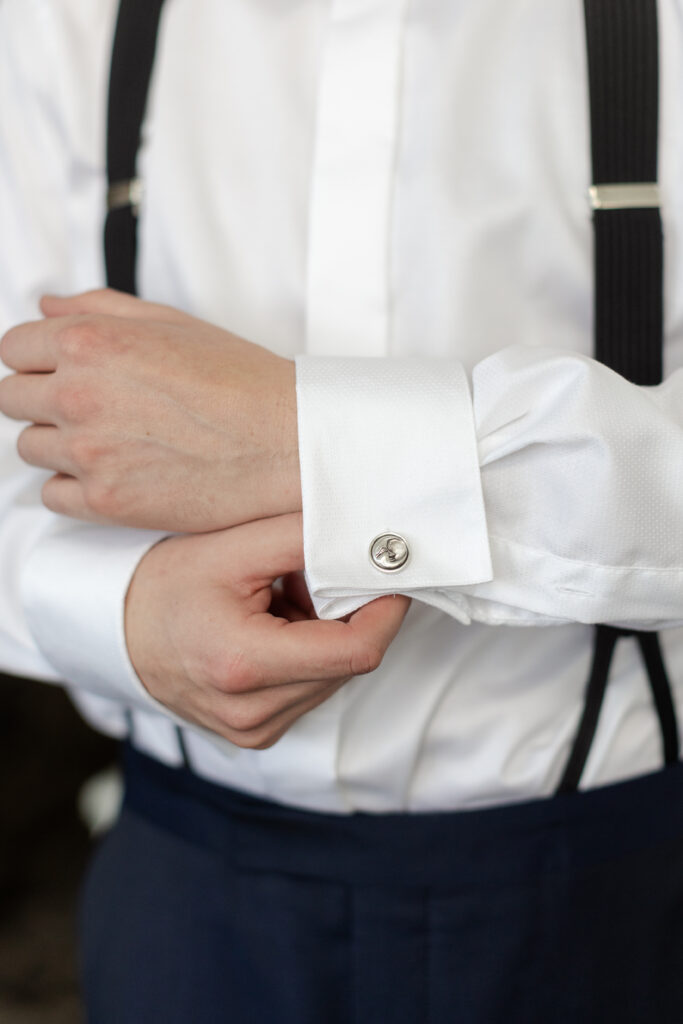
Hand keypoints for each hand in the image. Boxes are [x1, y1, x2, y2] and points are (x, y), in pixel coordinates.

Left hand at [0, 289, 299, 531]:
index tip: (62, 371)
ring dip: (59, 443)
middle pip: (12, 398)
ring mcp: (88, 452)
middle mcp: (78, 394)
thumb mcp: (173, 322)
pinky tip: (113, 473)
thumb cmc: (242, 380)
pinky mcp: (105, 501)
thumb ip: (99, 307)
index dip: (39, 358)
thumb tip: (46, 308)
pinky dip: (74, 486)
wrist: (288, 443)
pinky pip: (52, 495)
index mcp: (90, 341)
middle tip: (89, 407)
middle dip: (42, 399)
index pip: (15, 347)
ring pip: (29, 447)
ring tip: (110, 441)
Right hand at [125, 513, 409, 747]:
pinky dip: (309, 656)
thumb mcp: (231, 548)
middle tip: (314, 575)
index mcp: (245, 664)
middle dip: (348, 615)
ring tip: (283, 600)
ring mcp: (254, 730)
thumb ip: (302, 539)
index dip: (385, 611)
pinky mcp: (256, 735)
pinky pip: (311, 691)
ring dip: (327, 636)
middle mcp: (252, 712)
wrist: (115, 632)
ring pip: (333, 677)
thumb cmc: (165, 587)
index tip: (389, 576)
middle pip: (347, 663)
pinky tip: (274, 628)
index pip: (356, 651)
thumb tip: (366, 537)